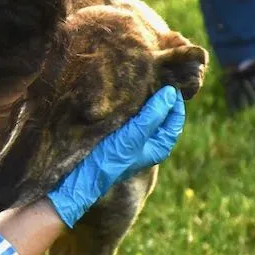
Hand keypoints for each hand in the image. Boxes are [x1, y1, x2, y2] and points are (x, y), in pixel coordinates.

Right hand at [46, 86, 185, 226]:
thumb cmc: (108, 158)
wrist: (80, 177)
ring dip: (146, 102)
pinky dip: (132, 107)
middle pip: (162, 117)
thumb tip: (170, 93)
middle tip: (154, 78)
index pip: (175, 120)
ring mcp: (134, 142)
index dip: (175, 101)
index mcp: (159, 147)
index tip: (168, 83)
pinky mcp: (119, 139)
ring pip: (147, 117)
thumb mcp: (133, 136)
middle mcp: (149, 145)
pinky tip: (125, 96)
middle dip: (161, 99)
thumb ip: (153, 116)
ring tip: (140, 83)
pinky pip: (132, 119)